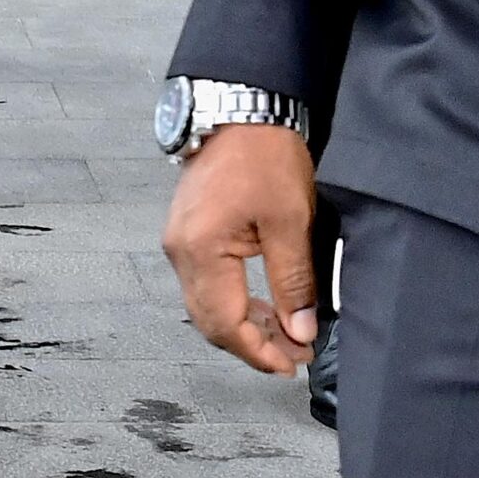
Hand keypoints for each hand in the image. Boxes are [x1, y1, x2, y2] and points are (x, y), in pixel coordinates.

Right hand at [164, 122, 319, 376]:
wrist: (238, 113)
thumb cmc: (263, 159)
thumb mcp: (289, 222)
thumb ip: (293, 282)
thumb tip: (300, 331)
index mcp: (201, 249)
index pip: (224, 322)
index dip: (258, 352)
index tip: (292, 364)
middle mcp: (179, 249)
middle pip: (208, 320)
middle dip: (250, 344)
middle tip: (294, 355)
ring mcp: (178, 240)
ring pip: (204, 304)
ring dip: (241, 326)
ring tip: (284, 333)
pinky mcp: (186, 232)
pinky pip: (203, 283)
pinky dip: (231, 303)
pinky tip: (261, 305)